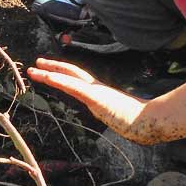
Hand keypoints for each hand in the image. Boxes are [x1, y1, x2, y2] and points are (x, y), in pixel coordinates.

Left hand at [28, 58, 157, 141]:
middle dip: (53, 68)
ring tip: (34, 69)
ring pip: (69, 78)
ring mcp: (96, 92)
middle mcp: (97, 89)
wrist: (150, 122)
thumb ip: (116, 115)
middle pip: (71, 73)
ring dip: (50, 73)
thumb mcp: (122, 118)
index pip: (79, 80)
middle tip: (36, 63)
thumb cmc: (140, 121)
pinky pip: (74, 87)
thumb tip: (117, 119)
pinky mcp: (96, 97)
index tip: (50, 71)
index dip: (64, 73)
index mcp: (101, 93)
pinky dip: (60, 80)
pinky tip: (48, 76)